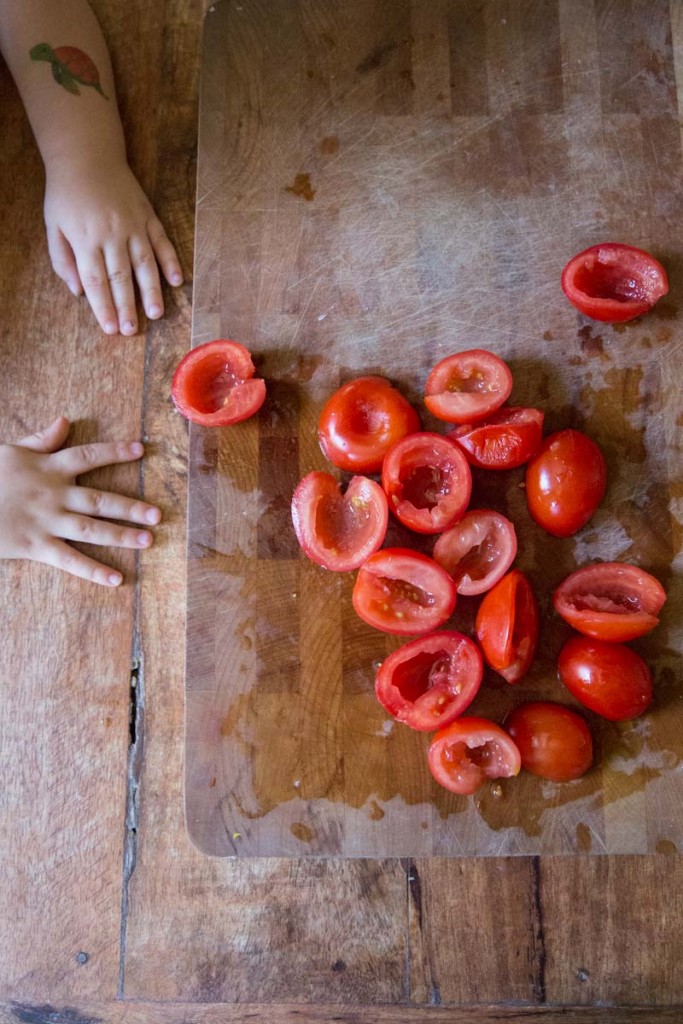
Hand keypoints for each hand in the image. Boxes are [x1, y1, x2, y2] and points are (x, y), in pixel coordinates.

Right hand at [0, 416, 161, 585]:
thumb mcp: (10, 451)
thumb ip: (41, 439)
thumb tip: (64, 421)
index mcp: (48, 467)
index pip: (88, 455)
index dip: (115, 452)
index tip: (141, 451)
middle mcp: (53, 494)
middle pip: (99, 499)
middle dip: (130, 507)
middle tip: (157, 515)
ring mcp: (46, 521)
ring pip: (91, 528)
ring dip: (121, 535)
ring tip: (148, 541)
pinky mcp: (36, 546)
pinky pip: (70, 560)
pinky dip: (93, 570)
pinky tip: (117, 579)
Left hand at [43, 157, 183, 335]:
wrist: (87, 155)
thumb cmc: (66, 194)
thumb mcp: (53, 226)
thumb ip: (62, 260)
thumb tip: (78, 291)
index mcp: (86, 239)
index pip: (96, 281)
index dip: (103, 307)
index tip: (110, 329)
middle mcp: (111, 234)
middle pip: (120, 277)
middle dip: (126, 306)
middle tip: (131, 330)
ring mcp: (133, 225)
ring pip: (144, 264)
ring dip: (151, 291)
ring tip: (156, 314)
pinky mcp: (148, 216)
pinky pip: (162, 242)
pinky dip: (171, 261)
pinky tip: (176, 281)